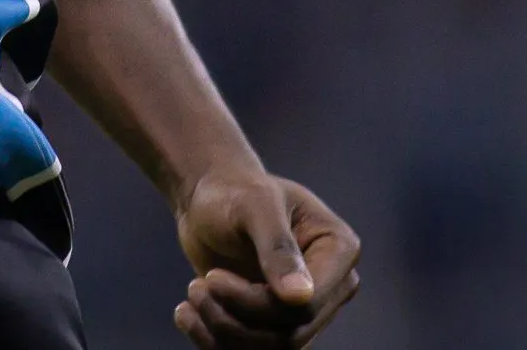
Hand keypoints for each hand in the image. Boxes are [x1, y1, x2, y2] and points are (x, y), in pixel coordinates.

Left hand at [170, 167, 361, 347]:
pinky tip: (187, 315)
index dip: (257, 303)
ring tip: (191, 295)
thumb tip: (301, 297)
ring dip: (222, 331)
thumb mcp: (253, 206)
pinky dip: (215, 342)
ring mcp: (307, 308)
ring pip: (272, 349)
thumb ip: (277, 247)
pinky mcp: (278, 324)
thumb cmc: (234, 191)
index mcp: (339, 250)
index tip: (212, 279)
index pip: (307, 305)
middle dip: (235, 318)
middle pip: (290, 333)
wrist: (210, 200)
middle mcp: (332, 285)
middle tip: (196, 287)